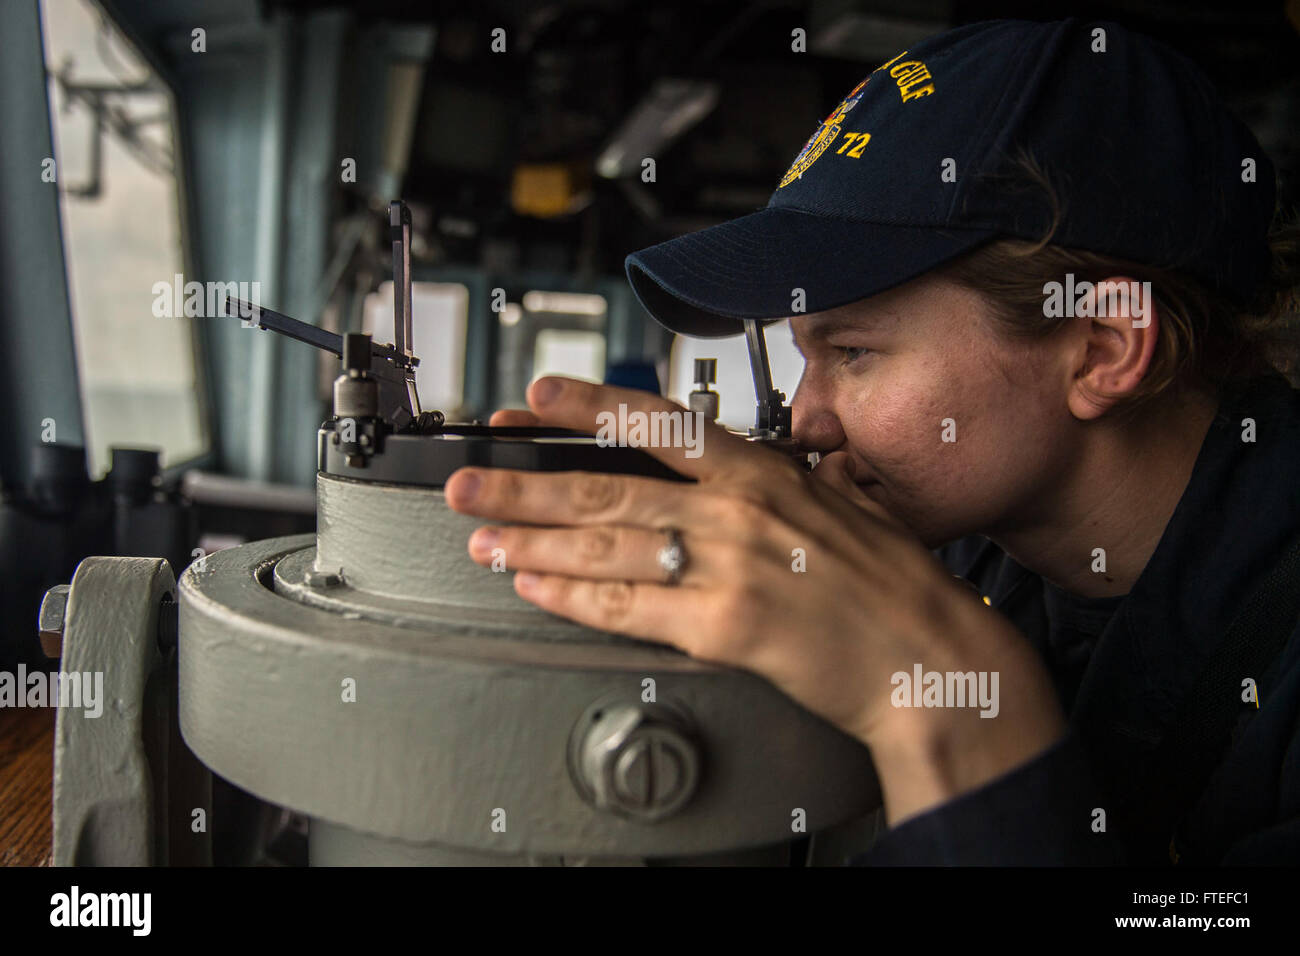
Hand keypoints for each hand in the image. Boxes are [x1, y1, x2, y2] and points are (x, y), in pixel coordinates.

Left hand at [446, 376, 1065, 823]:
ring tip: (485, 540)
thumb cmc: (885, 580)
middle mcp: (738, 511)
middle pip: (608, 489)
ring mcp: (729, 568)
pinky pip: (627, 608)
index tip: (535, 399)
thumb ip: (766, 480)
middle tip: (471, 484)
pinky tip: (537, 588)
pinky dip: (572, 597)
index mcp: (762, 471)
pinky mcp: (723, 627)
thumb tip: (710, 467)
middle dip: (525, 486)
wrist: (926, 654)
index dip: (588, 408)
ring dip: (532, 543)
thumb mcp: (831, 500)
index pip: (658, 424)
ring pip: (605, 547)